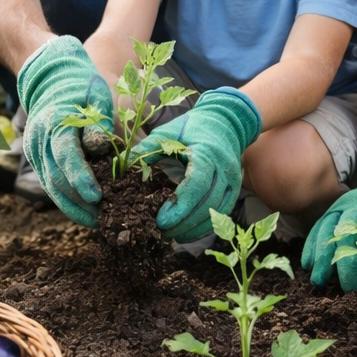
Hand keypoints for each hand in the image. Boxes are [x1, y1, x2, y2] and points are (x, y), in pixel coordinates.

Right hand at [16, 36, 112, 226]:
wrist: (51, 80)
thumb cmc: (81, 88)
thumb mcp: (95, 99)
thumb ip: (97, 125)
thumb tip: (99, 148)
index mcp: (53, 123)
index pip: (65, 156)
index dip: (81, 178)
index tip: (98, 197)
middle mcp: (38, 141)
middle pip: (56, 179)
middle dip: (80, 202)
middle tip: (104, 218)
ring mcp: (35, 152)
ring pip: (51, 187)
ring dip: (73, 207)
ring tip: (97, 221)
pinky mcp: (39, 160)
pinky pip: (51, 184)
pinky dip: (67, 200)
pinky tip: (85, 211)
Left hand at [128, 87, 260, 243]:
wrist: (225, 121)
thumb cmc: (192, 127)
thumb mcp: (168, 132)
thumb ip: (148, 148)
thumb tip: (123, 166)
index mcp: (207, 153)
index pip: (197, 185)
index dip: (180, 206)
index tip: (160, 220)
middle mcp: (225, 169)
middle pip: (207, 204)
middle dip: (184, 223)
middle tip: (160, 232)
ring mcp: (233, 182)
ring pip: (216, 214)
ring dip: (194, 229)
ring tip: (171, 235)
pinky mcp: (234, 191)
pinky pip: (220, 214)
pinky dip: (203, 226)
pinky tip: (186, 231)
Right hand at [301, 139, 356, 290]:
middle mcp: (356, 204)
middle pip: (347, 234)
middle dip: (346, 263)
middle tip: (349, 288)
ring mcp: (340, 207)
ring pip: (327, 231)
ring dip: (322, 257)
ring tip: (318, 280)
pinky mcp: (330, 210)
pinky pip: (317, 228)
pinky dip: (311, 246)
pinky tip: (307, 264)